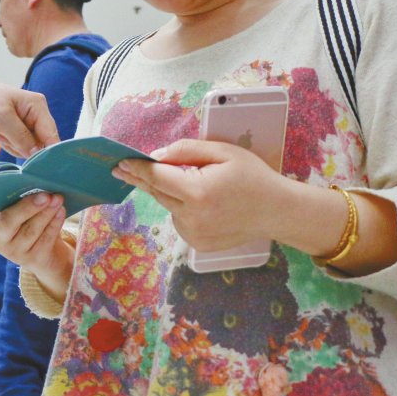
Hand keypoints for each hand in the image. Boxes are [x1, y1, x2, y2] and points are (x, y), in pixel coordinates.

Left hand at [0, 78, 58, 158]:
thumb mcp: (2, 119)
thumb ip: (21, 137)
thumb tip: (37, 154)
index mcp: (37, 105)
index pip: (51, 134)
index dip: (47, 150)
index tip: (36, 164)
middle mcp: (36, 114)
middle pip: (40, 143)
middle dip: (19, 144)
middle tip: (2, 134)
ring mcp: (27, 123)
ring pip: (28, 147)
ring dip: (10, 144)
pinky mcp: (18, 131)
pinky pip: (18, 146)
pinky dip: (6, 143)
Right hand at [0, 192, 68, 272]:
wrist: (44, 255)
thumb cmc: (32, 224)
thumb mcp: (23, 213)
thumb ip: (23, 200)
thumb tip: (37, 183)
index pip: (0, 209)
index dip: (13, 198)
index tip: (28, 184)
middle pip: (10, 221)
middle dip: (28, 206)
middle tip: (46, 195)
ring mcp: (14, 252)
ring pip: (30, 230)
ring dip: (46, 213)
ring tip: (58, 199)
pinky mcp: (32, 260)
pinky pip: (44, 239)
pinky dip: (54, 224)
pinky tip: (61, 212)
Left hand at [112, 138, 290, 251]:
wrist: (278, 212)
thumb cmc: (252, 176)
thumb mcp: (222, 152)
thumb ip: (185, 151)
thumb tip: (155, 156)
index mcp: (198, 192)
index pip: (156, 177)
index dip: (136, 168)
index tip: (119, 162)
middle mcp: (192, 217)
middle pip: (158, 192)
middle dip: (144, 178)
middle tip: (123, 167)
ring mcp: (194, 234)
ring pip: (167, 205)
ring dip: (169, 192)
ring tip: (194, 183)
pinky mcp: (197, 244)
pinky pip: (178, 219)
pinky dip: (181, 208)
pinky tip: (202, 202)